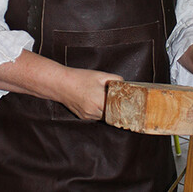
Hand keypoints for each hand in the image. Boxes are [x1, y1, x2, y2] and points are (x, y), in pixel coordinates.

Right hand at [0, 50, 122, 119]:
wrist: (61, 83)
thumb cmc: (80, 77)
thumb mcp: (100, 75)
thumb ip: (115, 79)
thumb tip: (125, 84)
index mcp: (99, 101)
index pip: (118, 109)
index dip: (125, 106)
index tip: (131, 104)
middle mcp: (94, 111)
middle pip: (112, 115)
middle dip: (117, 109)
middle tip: (124, 103)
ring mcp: (88, 116)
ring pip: (104, 117)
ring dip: (109, 110)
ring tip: (111, 101)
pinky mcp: (83, 117)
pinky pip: (96, 116)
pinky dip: (100, 111)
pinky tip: (99, 102)